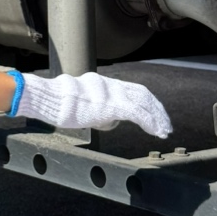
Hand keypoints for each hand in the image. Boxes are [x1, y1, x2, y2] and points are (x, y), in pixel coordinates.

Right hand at [19, 71, 171, 138]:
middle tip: (166, 125)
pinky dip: (151, 122)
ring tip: (164, 131)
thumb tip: (104, 118)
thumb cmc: (59, 104)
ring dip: (158, 117)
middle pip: (143, 93)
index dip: (147, 102)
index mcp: (103, 84)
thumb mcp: (80, 102)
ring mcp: (112, 94)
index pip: (132, 89)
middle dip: (157, 109)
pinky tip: (157, 131)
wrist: (50, 99)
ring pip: (144, 102)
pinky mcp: (112, 105)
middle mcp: (111, 85)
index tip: (155, 114)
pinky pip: (138, 113)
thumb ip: (96, 107)